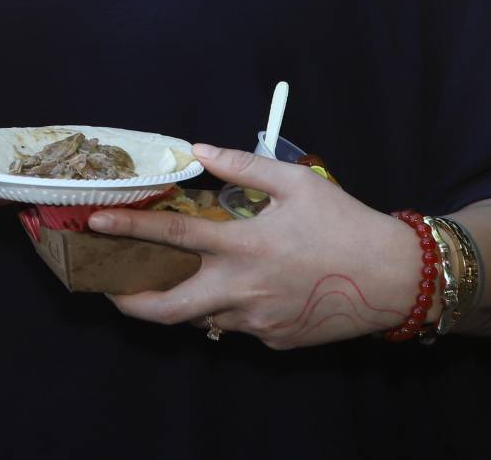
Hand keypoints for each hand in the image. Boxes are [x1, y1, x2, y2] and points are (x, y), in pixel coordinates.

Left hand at [88, 145, 417, 349]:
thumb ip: (243, 166)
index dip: (128, 228)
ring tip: (174, 281)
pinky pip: (237, 326)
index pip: (171, 235)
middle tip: (110, 288)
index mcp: (243, 246)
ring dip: (182, 302)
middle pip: (167, 308)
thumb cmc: (347, 224)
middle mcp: (242, 290)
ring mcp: (258, 321)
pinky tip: (240, 289)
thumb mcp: (297, 183)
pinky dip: (227, 309)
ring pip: (201, 319)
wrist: (396, 279)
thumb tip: (199, 149)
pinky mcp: (275, 340)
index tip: (94, 223)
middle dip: (129, 301)